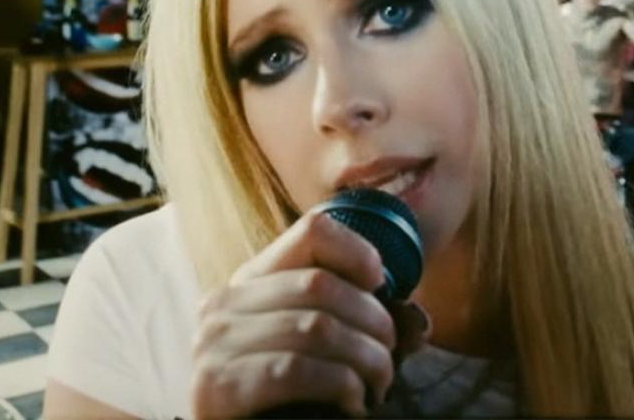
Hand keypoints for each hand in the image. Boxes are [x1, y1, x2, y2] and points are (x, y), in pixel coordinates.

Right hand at [190, 211, 396, 418]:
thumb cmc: (279, 397)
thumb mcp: (311, 347)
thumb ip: (358, 326)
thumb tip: (419, 326)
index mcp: (250, 282)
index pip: (311, 232)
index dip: (358, 251)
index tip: (381, 286)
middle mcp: (224, 303)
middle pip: (320, 285)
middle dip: (373, 322)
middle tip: (388, 358)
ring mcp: (214, 343)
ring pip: (315, 327)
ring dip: (365, 360)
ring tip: (378, 385)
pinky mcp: (218, 385)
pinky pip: (295, 369)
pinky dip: (339, 385)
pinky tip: (352, 403)